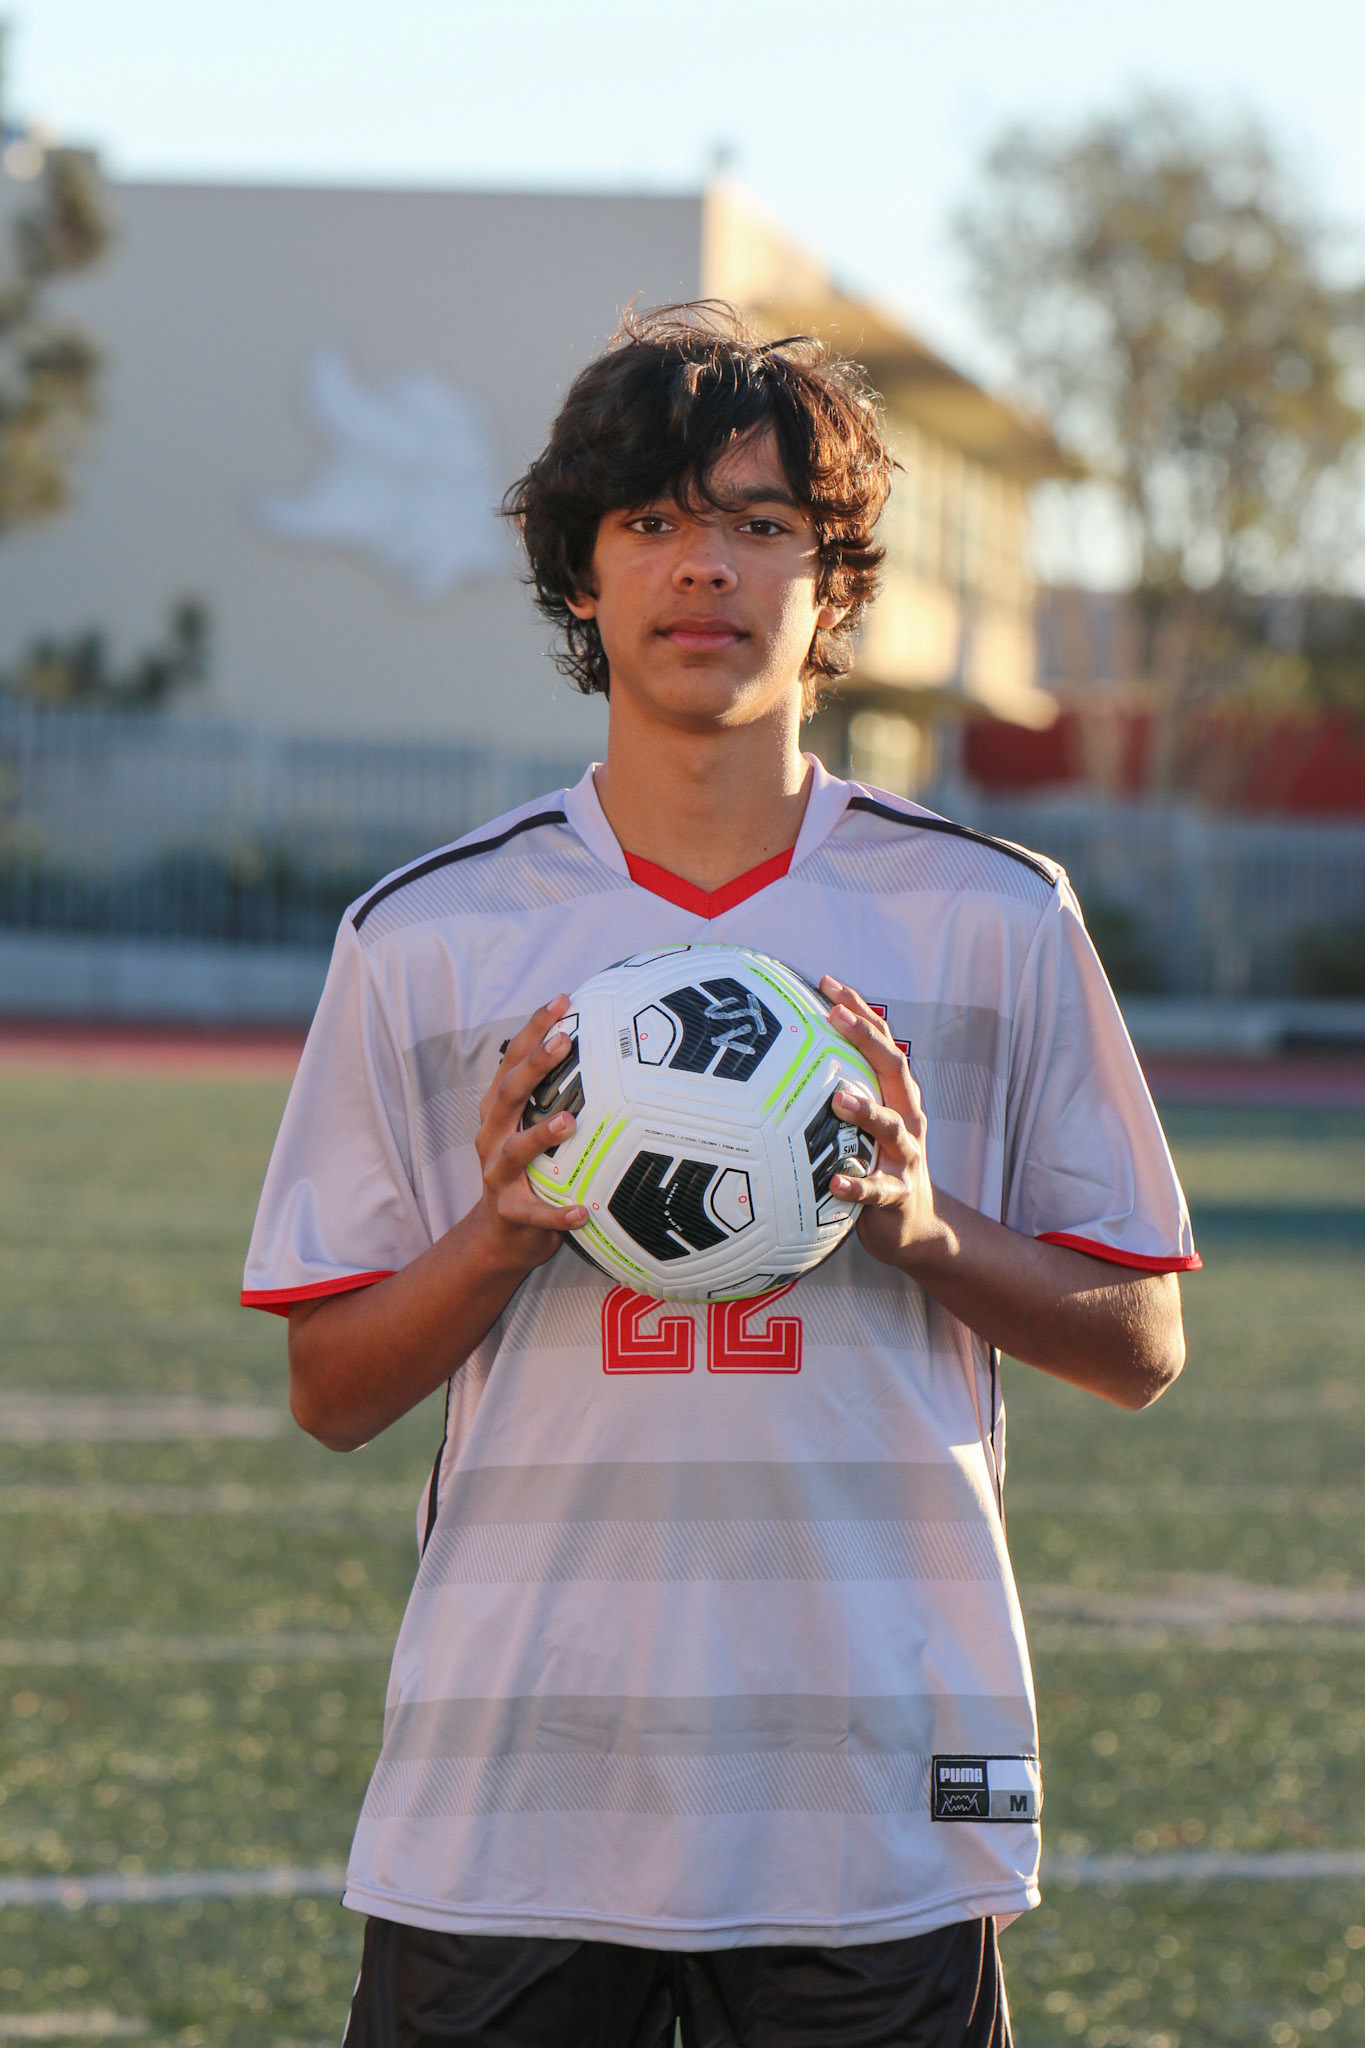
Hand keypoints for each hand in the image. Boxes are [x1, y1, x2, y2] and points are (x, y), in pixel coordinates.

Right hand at [472, 993, 586, 1274]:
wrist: (498, 1235)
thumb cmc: (528, 1171)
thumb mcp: (533, 1129)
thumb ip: (557, 1097)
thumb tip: (609, 1055)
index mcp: (500, 1112)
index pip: (513, 1061)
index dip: (534, 1030)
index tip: (563, 1000)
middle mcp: (493, 1136)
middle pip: (508, 1094)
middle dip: (534, 1066)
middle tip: (564, 1042)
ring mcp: (497, 1175)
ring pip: (514, 1151)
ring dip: (540, 1135)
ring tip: (568, 1121)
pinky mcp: (509, 1212)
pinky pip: (534, 1213)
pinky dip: (556, 1213)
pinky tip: (581, 1211)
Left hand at [819, 976, 950, 1274]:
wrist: (915, 1227)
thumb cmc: (878, 1165)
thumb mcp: (865, 1125)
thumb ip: (838, 1093)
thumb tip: (780, 1062)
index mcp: (898, 1097)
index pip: (882, 1043)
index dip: (860, 1012)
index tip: (828, 983)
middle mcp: (908, 1119)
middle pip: (894, 1069)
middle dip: (867, 1039)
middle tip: (836, 1017)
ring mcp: (906, 1158)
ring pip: (892, 1127)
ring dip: (867, 1110)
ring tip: (838, 1099)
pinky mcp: (897, 1196)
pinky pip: (877, 1190)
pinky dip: (857, 1185)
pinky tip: (835, 1183)